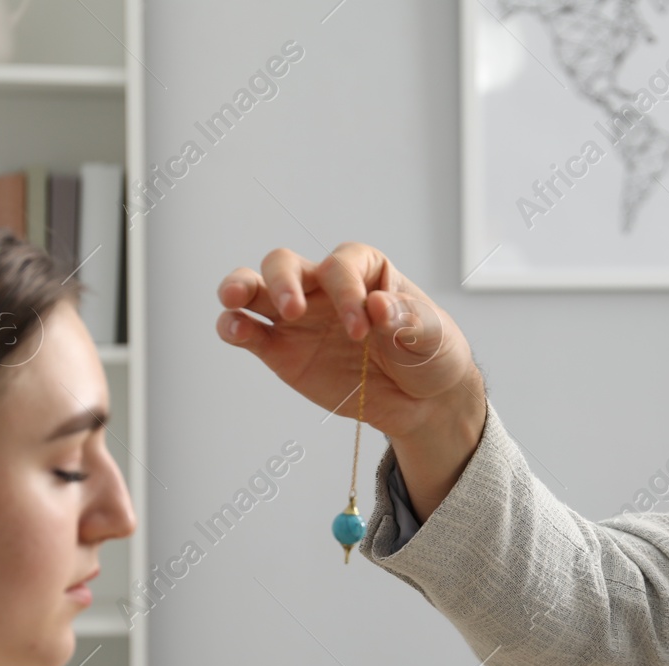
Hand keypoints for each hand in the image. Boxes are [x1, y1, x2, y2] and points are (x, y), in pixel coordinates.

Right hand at [214, 243, 479, 439]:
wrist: (424, 399)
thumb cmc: (430, 352)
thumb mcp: (433, 335)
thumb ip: (408, 318)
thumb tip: (379, 305)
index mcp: (363, 270)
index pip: (341, 266)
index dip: (347, 292)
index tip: (363, 328)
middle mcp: (323, 287)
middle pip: (284, 264)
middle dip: (283, 281)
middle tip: (295, 310)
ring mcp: (298, 319)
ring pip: (255, 290)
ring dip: (239, 289)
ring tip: (235, 301)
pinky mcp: (282, 353)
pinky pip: (250, 334)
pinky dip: (235, 328)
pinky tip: (235, 330)